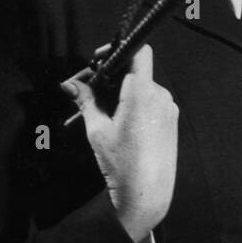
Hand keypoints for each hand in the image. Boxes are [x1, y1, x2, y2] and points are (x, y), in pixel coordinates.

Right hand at [63, 45, 178, 242]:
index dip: (119, 49)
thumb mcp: (96, 130)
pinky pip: (152, 102)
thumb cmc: (121, 163)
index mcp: (143, 94)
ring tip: (99, 109)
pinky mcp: (172, 120)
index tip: (100, 57)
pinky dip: (134, 103)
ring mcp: (169, 108)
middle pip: (135, 72)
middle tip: (87, 87)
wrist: (146, 194)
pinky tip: (118, 119)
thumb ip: (86, 101)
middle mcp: (161, 96)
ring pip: (143, 87)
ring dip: (121, 92)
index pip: (139, 52)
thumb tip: (69, 84)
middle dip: (111, 76)